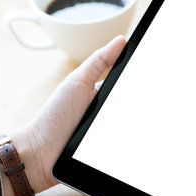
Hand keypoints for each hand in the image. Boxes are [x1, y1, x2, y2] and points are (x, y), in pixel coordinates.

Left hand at [4, 35, 126, 195]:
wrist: (39, 153)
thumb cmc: (53, 117)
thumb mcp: (77, 82)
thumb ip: (99, 61)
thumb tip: (121, 40)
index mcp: (103, 94)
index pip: (129, 84)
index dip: (142, 77)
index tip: (156, 67)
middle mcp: (108, 114)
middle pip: (133, 105)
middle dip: (142, 103)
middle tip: (141, 102)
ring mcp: (109, 135)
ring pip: (135, 129)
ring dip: (142, 127)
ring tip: (130, 122)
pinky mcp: (109, 156)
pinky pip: (126, 151)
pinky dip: (129, 148)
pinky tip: (135, 146)